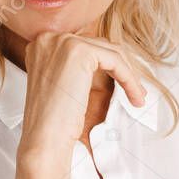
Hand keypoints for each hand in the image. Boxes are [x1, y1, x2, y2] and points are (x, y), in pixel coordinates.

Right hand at [17, 32, 146, 161]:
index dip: (107, 65)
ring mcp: (62, 42)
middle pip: (99, 46)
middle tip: (134, 91)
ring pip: (110, 52)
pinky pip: (116, 61)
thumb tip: (110, 60)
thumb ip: (76, 67)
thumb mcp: (63, 85)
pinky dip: (130, 79)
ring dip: (129, 75)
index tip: (121, 83)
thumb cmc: (53, 121)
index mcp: (41, 45)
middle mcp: (49, 39)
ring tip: (137, 96)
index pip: (84, 46)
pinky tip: (135, 96)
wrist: (44, 138)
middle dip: (121, 69)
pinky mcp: (79, 51)